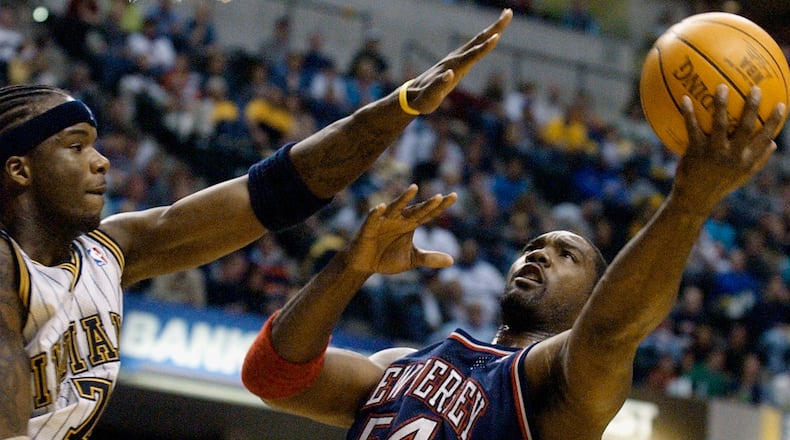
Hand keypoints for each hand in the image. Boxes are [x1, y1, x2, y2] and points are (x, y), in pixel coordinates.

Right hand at [347, 185, 456, 273]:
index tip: (454, 196)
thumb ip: (429, 258)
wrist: (365, 264)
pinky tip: (381, 206)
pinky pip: (373, 218)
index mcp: (410, 224)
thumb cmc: (387, 257)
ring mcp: (384, 221)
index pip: (429, 213)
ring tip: (414, 188)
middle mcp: (399, 219)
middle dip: (427, 204)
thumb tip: (452, 261)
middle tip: (440, 197)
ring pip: (395, 207)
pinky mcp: (369, 228)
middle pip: (416, 210)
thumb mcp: (411, 259)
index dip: (440, 206)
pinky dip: (376, 212)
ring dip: (404, 198)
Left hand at [405, 9, 511, 113]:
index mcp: (452, 67)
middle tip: (509, 13)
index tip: (497, 36)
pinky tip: (491, 35)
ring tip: (505, 17)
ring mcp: (456, 59)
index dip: (484, 47)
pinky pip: (474, 46)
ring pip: (477, 40)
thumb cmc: (422, 99)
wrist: (412, 96)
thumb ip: (437, 86)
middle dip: (495, 28)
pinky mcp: (457, 61)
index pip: (471, 56)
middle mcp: (455, 59)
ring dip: (492, 29)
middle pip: (478, 40)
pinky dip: (485, 39)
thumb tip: (449, 73)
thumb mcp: (428, 97)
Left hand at [672, 84, 784, 212]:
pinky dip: (688, 113)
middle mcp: (733, 156)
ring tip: (721, 87)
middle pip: (747, 128)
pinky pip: (692, 129)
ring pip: (720, 125)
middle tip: (755, 88)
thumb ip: (758, 160)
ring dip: (721, 105)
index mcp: (746, 160)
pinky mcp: (695, 153)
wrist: (694, 200)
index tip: (782, 104)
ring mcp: (713, 154)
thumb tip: (774, 143)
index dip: (774, 121)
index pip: (765, 138)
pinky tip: (684, 99)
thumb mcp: (741, 176)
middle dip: (752, 107)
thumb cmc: (719, 185)